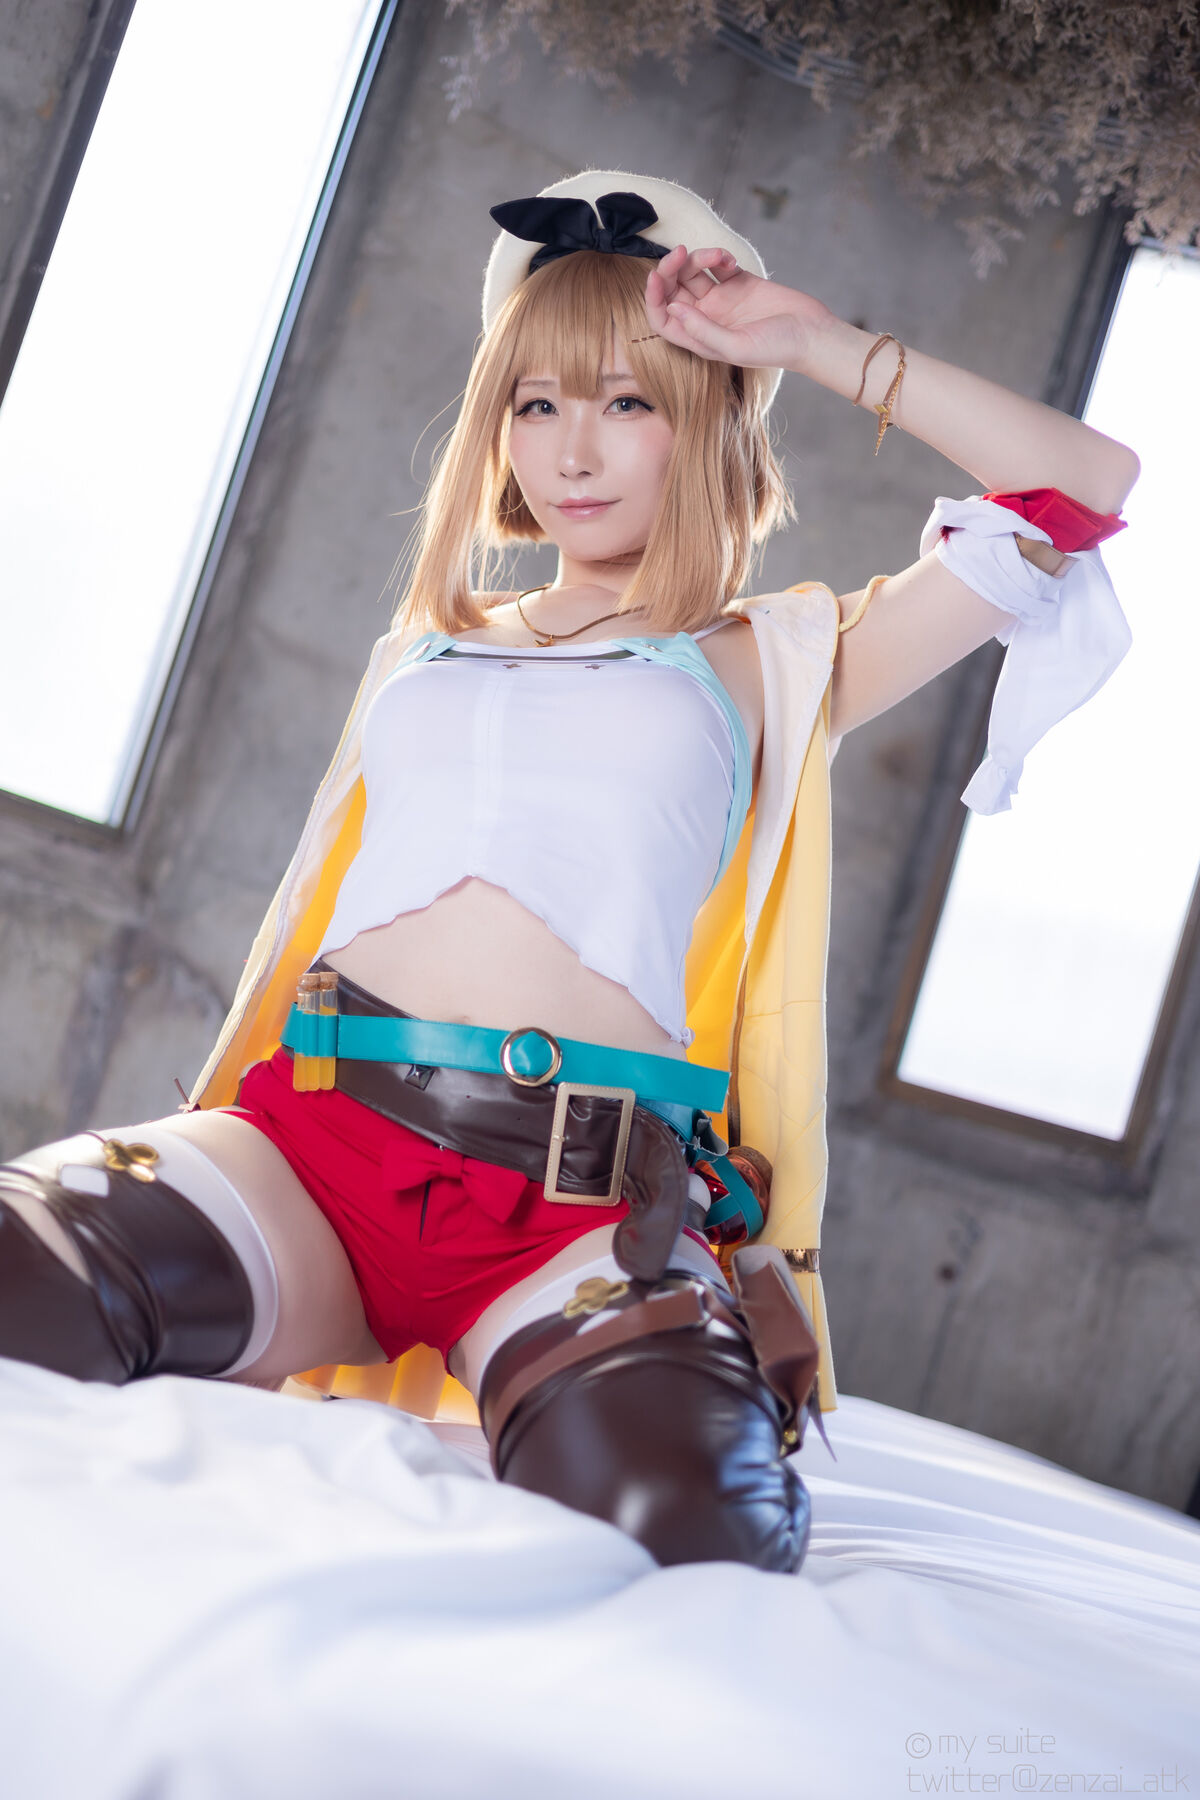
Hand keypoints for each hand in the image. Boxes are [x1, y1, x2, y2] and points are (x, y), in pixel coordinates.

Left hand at [642, 244, 836, 374]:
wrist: (811, 333)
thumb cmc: (777, 348)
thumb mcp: (737, 346)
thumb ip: (702, 330)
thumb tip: (672, 308)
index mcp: (699, 339)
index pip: (663, 320)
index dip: (653, 299)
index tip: (656, 277)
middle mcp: (706, 318)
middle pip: (673, 291)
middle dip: (671, 269)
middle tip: (680, 252)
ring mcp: (722, 299)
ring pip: (693, 273)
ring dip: (699, 257)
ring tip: (719, 256)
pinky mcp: (739, 281)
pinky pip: (717, 264)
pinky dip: (718, 256)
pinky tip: (730, 260)